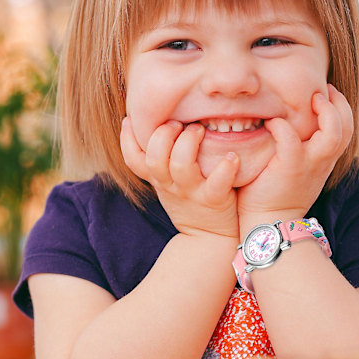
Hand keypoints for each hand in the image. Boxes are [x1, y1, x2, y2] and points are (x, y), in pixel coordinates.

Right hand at [120, 117, 239, 239]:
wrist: (209, 239)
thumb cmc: (190, 201)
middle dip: (163, 135)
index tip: (130, 118)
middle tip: (178, 123)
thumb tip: (157, 123)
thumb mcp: (167, 183)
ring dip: (189, 142)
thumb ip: (162, 159)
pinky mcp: (214, 200)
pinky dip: (225, 168)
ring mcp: (191, 193)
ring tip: (200, 129)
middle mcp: (170, 185)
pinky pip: (217, 183)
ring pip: (181, 166)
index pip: (133, 159)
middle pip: (154, 158)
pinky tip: (231, 156)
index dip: (127, 139)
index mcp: (158, 179)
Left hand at [237, 84, 352, 233]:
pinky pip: (290, 138)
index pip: (346, 129)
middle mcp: (322, 161)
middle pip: (347, 127)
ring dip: (325, 111)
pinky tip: (271, 122)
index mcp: (324, 160)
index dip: (341, 108)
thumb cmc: (275, 195)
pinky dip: (282, 125)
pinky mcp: (290, 167)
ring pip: (333, 133)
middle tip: (323, 90)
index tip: (326, 94)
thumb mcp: (296, 170)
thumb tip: (288, 123)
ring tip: (311, 99)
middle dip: (339, 103)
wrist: (270, 225)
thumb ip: (299, 149)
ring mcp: (309, 164)